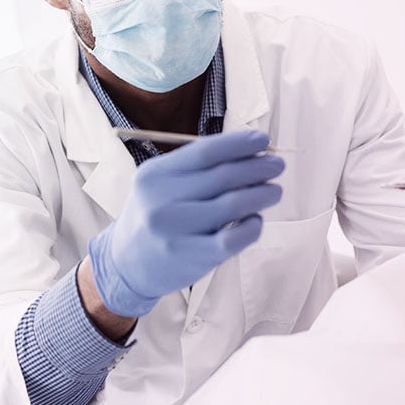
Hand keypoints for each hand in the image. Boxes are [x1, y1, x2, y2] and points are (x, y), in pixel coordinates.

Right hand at [88, 130, 285, 316]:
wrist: (127, 264)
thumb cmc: (155, 215)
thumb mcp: (161, 184)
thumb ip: (197, 168)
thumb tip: (251, 152)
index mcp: (155, 174)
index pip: (205, 151)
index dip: (240, 143)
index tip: (263, 140)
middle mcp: (162, 200)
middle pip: (224, 175)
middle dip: (259, 167)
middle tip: (277, 166)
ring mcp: (177, 231)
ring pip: (234, 205)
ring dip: (263, 194)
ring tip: (274, 191)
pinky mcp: (192, 257)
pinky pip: (234, 238)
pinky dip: (253, 226)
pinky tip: (256, 221)